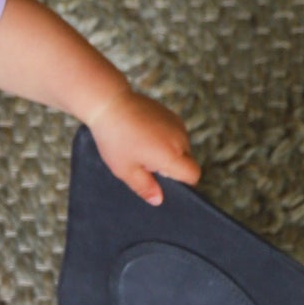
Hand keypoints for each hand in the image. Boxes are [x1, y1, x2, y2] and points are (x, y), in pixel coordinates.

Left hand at [86, 86, 198, 207]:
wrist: (110, 104)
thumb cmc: (115, 139)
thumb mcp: (126, 170)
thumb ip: (145, 187)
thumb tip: (159, 200)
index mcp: (171, 155)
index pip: (193, 174)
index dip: (184, 183)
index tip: (165, 181)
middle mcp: (179, 138)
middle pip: (187, 161)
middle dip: (171, 167)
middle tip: (144, 164)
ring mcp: (177, 124)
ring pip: (181, 147)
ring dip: (168, 152)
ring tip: (142, 148)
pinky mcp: (171, 114)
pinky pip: (174, 134)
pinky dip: (164, 139)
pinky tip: (144, 136)